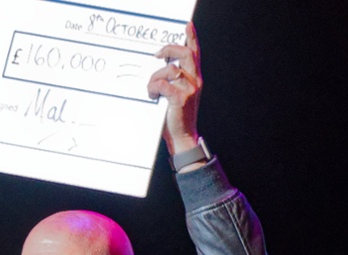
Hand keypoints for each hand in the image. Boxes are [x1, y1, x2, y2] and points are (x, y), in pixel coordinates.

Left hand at [148, 22, 201, 153]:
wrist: (182, 136)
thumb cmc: (175, 116)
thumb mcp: (176, 94)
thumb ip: (172, 80)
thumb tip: (159, 65)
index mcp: (195, 78)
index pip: (195, 53)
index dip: (192, 38)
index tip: (188, 26)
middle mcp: (195, 81)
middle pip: (186, 54)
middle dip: (170, 49)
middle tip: (158, 54)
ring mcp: (189, 89)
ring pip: (169, 70)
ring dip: (155, 77)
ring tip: (151, 90)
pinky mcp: (180, 98)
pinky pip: (163, 84)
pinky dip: (153, 88)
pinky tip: (151, 96)